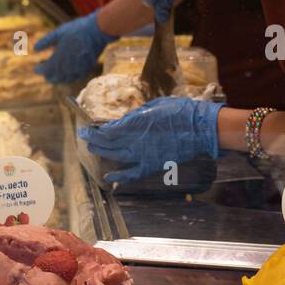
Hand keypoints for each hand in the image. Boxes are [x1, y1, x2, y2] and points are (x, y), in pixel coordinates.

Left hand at [34, 11, 116, 84]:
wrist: (98, 31)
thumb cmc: (77, 30)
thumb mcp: (58, 33)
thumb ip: (45, 42)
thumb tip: (34, 49)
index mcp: (58, 59)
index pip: (45, 71)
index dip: (40, 69)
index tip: (37, 67)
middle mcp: (67, 68)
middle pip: (53, 78)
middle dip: (48, 75)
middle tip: (46, 70)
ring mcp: (77, 70)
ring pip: (64, 80)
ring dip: (58, 76)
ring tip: (56, 70)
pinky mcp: (87, 70)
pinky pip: (75, 78)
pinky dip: (69, 76)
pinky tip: (68, 71)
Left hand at [80, 97, 223, 183]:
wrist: (200, 128)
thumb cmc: (179, 111)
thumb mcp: (154, 106)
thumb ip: (137, 115)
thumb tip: (124, 121)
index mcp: (134, 124)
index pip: (107, 130)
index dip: (94, 131)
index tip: (86, 129)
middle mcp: (134, 141)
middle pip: (108, 143)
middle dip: (94, 141)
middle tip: (85, 138)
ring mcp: (143, 154)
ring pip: (116, 156)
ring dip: (102, 152)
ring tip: (92, 149)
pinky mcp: (152, 164)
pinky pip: (133, 173)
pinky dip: (120, 177)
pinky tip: (109, 178)